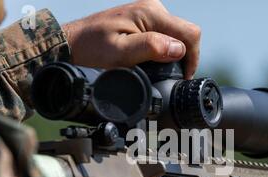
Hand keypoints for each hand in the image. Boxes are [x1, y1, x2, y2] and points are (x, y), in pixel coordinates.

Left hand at [63, 0, 200, 78]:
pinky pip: (165, 34)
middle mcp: (154, 8)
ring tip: (161, 71)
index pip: (190, 33)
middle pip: (186, 33)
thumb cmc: (93, 49)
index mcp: (151, 14)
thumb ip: (151, 48)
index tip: (183, 76)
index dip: (193, 58)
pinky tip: (156, 61)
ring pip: (177, 35)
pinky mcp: (144, 19)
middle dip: (185, 56)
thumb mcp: (121, 53)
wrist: (75, 42)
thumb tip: (178, 49)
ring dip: (175, 54)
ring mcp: (149, 12)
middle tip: (172, 77)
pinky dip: (166, 49)